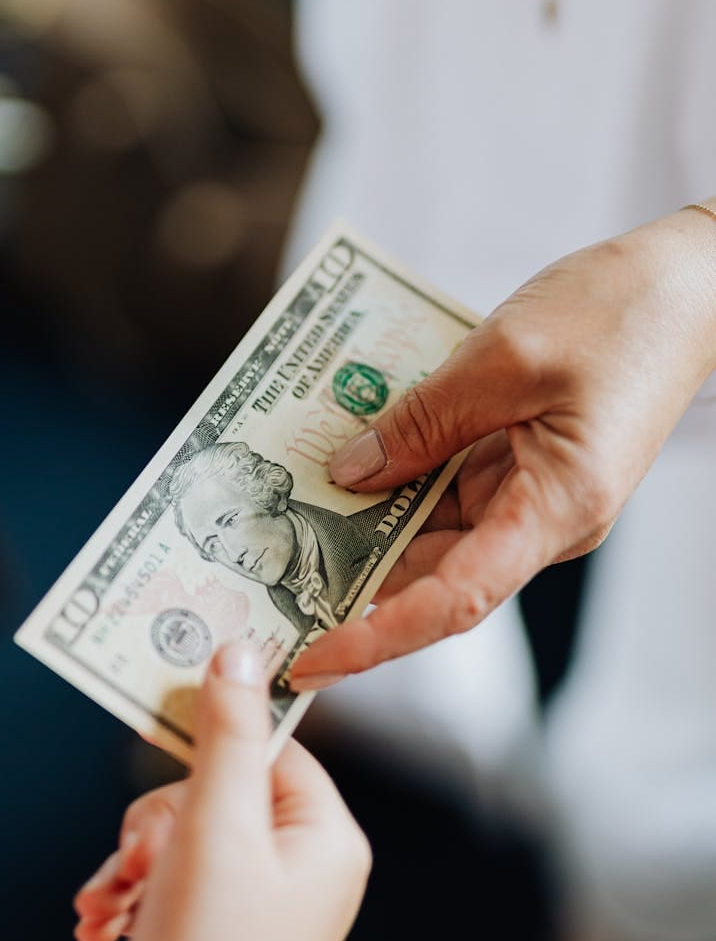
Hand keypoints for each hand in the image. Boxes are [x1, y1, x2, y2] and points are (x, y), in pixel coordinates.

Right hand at [67, 642, 370, 940]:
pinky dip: (130, 892)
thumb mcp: (214, 828)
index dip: (214, 735)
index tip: (160, 717)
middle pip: (217, 789)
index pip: (273, 744)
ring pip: (181, 833)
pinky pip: (169, 879)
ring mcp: (260, 907)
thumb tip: (241, 648)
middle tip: (136, 857)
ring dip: (132, 857)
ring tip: (106, 902)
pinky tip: (99, 924)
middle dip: (158, 820)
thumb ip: (227, 734)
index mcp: (328, 839)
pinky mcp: (216, 934)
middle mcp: (304, 870)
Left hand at [290, 204, 715, 689]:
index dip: (376, 638)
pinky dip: (396, 479)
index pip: (453, 601)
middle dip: (350, 585)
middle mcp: (541, 519)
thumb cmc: (616, 313)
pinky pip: (446, 487)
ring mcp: (531, 493)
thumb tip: (348, 473)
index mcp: (555, 509)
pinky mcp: (520, 462)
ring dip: (366, 528)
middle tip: (267, 592)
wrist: (686, 282)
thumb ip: (421, 421)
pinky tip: (341, 462)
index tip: (309, 658)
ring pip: (433, 532)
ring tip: (284, 526)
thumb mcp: (503, 358)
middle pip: (433, 574)